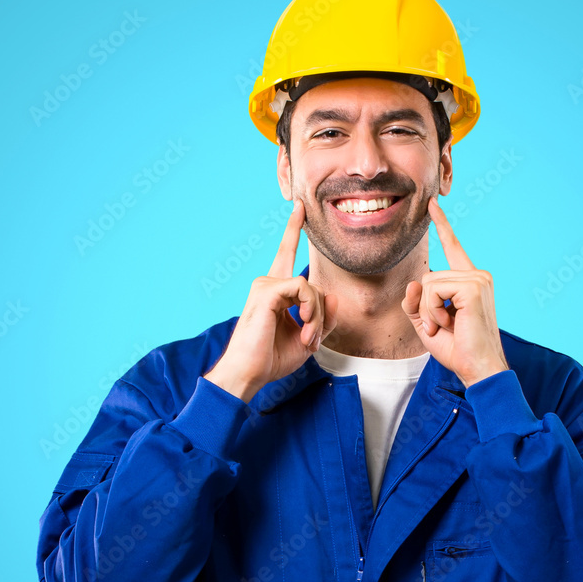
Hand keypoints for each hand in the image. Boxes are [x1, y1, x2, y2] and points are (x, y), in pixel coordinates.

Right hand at [204, 199, 338, 402]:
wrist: (248, 374)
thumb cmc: (271, 359)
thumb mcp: (307, 339)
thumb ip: (323, 318)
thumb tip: (334, 296)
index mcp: (274, 292)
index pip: (286, 255)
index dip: (292, 230)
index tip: (298, 207)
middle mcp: (267, 283)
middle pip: (311, 283)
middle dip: (319, 314)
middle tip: (312, 339)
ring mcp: (265, 285)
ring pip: (310, 288)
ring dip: (317, 316)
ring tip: (308, 338)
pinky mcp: (267, 291)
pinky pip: (303, 289)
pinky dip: (311, 310)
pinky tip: (303, 327)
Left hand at [401, 196, 508, 388]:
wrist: (478, 368)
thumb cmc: (458, 349)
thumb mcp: (427, 323)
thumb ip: (415, 302)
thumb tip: (414, 283)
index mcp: (470, 281)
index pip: (453, 248)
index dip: (442, 226)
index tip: (433, 205)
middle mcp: (477, 275)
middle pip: (429, 276)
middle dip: (426, 306)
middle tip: (441, 327)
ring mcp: (478, 278)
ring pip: (429, 282)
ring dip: (429, 310)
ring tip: (445, 327)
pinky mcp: (473, 286)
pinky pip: (434, 289)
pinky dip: (433, 310)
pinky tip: (448, 323)